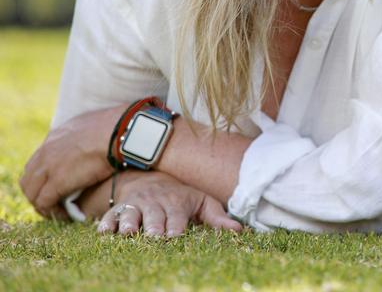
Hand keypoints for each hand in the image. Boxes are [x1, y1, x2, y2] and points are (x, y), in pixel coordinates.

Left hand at [20, 105, 124, 218]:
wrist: (122, 132)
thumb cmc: (118, 127)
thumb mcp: (93, 126)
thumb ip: (83, 135)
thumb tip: (89, 139)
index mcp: (55, 138)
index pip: (37, 162)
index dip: (43, 178)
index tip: (57, 186)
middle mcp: (46, 151)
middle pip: (28, 179)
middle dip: (37, 193)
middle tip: (54, 202)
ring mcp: (49, 167)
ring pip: (32, 193)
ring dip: (43, 204)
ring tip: (60, 211)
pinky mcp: (57, 182)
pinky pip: (44, 203)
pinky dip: (52, 211)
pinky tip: (66, 215)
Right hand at [97, 171, 241, 237]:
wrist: (151, 180)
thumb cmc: (181, 198)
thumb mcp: (202, 203)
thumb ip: (218, 218)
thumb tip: (240, 231)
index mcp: (177, 203)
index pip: (177, 216)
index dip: (175, 226)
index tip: (175, 236)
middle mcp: (155, 203)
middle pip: (154, 216)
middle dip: (154, 226)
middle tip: (155, 237)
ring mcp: (135, 205)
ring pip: (131, 214)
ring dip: (129, 223)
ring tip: (129, 233)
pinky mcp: (118, 209)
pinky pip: (109, 215)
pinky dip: (106, 223)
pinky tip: (104, 231)